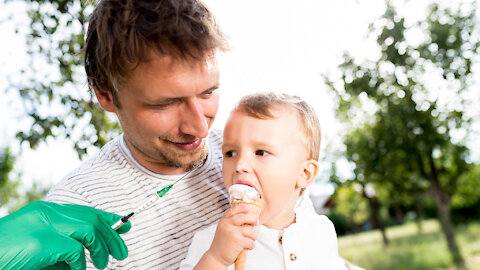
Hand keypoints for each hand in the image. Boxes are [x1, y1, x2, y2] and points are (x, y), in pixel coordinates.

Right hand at [0, 201, 130, 269]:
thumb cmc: (9, 257)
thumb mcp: (39, 251)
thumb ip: (62, 248)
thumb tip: (90, 253)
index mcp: (44, 212)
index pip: (83, 211)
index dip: (106, 218)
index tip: (123, 225)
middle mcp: (45, 214)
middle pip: (91, 217)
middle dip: (111, 233)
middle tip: (122, 252)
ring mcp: (43, 225)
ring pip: (89, 229)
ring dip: (101, 248)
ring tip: (104, 264)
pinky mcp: (42, 242)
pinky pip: (75, 251)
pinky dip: (81, 263)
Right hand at [202, 204, 258, 267]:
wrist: (216, 257)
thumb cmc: (223, 243)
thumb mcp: (224, 229)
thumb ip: (231, 222)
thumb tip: (248, 217)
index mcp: (223, 221)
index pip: (233, 210)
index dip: (242, 207)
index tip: (249, 208)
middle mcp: (227, 225)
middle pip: (244, 217)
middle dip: (253, 219)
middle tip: (257, 222)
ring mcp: (232, 233)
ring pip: (250, 231)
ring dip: (253, 237)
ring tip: (249, 240)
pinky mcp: (238, 241)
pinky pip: (251, 241)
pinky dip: (251, 245)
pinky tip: (248, 247)